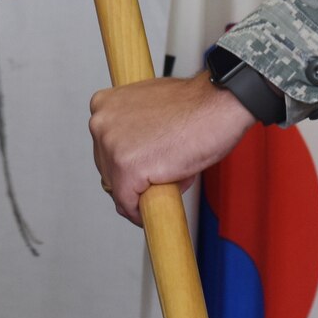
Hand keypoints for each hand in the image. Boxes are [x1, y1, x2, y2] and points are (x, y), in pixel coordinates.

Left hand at [89, 75, 255, 223]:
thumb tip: (135, 157)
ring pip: (116, 188)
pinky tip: (152, 209)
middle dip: (128, 179)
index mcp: (104, 104)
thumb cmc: (192, 106)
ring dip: (137, 194)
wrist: (215, 106)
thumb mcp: (149, 108)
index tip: (135, 172)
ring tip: (162, 187)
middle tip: (153, 181)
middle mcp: (101, 123)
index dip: (122, 162)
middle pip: (106, 168)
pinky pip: (128, 204)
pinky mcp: (128, 169)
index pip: (103, 147)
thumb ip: (134, 130)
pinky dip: (139, 212)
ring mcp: (112, 147)